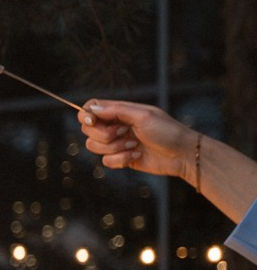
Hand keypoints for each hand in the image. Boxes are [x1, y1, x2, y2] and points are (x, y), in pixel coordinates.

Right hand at [78, 99, 195, 179]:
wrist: (182, 154)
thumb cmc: (167, 131)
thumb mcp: (143, 116)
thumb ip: (116, 111)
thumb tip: (92, 108)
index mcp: (120, 111)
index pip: (91, 108)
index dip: (86, 115)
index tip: (93, 121)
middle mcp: (115, 126)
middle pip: (88, 130)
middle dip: (103, 135)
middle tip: (124, 132)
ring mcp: (117, 142)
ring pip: (94, 147)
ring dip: (114, 148)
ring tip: (134, 145)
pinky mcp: (120, 158)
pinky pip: (106, 161)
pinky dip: (120, 160)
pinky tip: (137, 155)